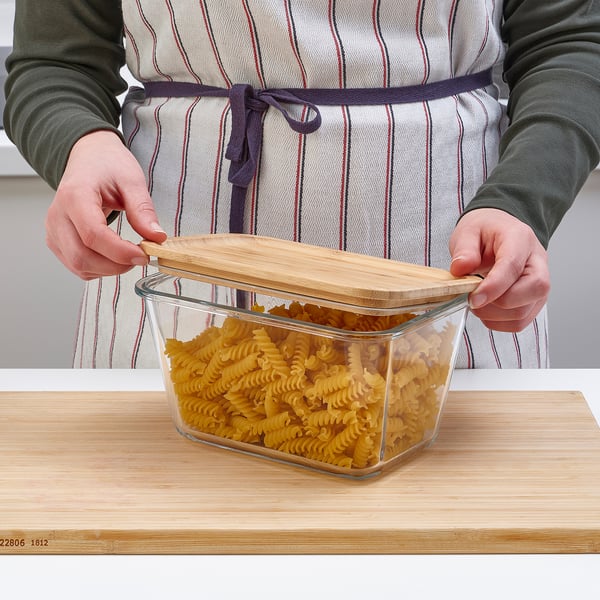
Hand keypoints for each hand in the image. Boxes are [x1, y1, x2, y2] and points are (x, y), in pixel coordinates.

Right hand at [45, 130, 166, 279]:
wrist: (89, 158)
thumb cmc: (107, 165)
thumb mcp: (131, 180)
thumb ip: (143, 210)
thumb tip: (156, 237)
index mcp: (75, 196)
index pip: (93, 234)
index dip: (120, 251)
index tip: (144, 254)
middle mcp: (58, 215)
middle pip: (82, 256)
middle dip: (116, 265)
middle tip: (141, 257)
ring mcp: (54, 230)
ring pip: (78, 265)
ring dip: (109, 269)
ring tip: (129, 254)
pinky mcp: (57, 241)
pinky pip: (76, 266)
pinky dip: (98, 269)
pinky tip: (113, 256)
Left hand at [448, 208, 549, 331]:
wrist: (497, 233)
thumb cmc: (485, 232)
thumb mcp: (468, 232)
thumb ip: (464, 250)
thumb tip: (460, 268)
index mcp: (520, 239)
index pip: (513, 266)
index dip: (493, 287)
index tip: (473, 298)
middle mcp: (537, 262)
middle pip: (533, 290)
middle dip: (497, 304)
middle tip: (472, 299)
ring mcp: (539, 284)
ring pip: (524, 312)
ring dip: (494, 316)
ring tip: (476, 302)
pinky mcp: (534, 301)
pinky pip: (520, 322)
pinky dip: (498, 323)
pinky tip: (486, 309)